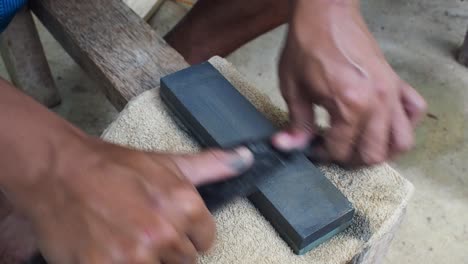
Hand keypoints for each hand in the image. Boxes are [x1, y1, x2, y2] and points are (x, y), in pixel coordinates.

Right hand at [16, 138, 252, 263]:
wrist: (59, 172)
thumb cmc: (114, 166)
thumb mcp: (166, 162)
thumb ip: (212, 164)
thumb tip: (247, 158)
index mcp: (184, 206)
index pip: (206, 239)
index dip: (190, 233)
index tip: (171, 225)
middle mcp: (163, 234)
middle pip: (184, 259)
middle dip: (168, 248)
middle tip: (142, 229)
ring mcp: (133, 257)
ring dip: (146, 260)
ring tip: (126, 238)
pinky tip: (110, 250)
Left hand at [273, 0, 426, 166]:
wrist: (325, 14)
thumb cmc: (307, 45)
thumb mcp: (293, 87)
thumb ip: (297, 122)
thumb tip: (289, 146)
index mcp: (350, 106)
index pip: (341, 149)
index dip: (323, 154)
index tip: (313, 148)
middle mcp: (377, 103)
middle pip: (373, 154)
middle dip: (350, 157)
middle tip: (334, 148)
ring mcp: (391, 92)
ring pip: (401, 141)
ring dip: (381, 149)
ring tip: (359, 143)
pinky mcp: (396, 81)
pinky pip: (414, 111)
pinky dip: (403, 124)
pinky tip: (382, 123)